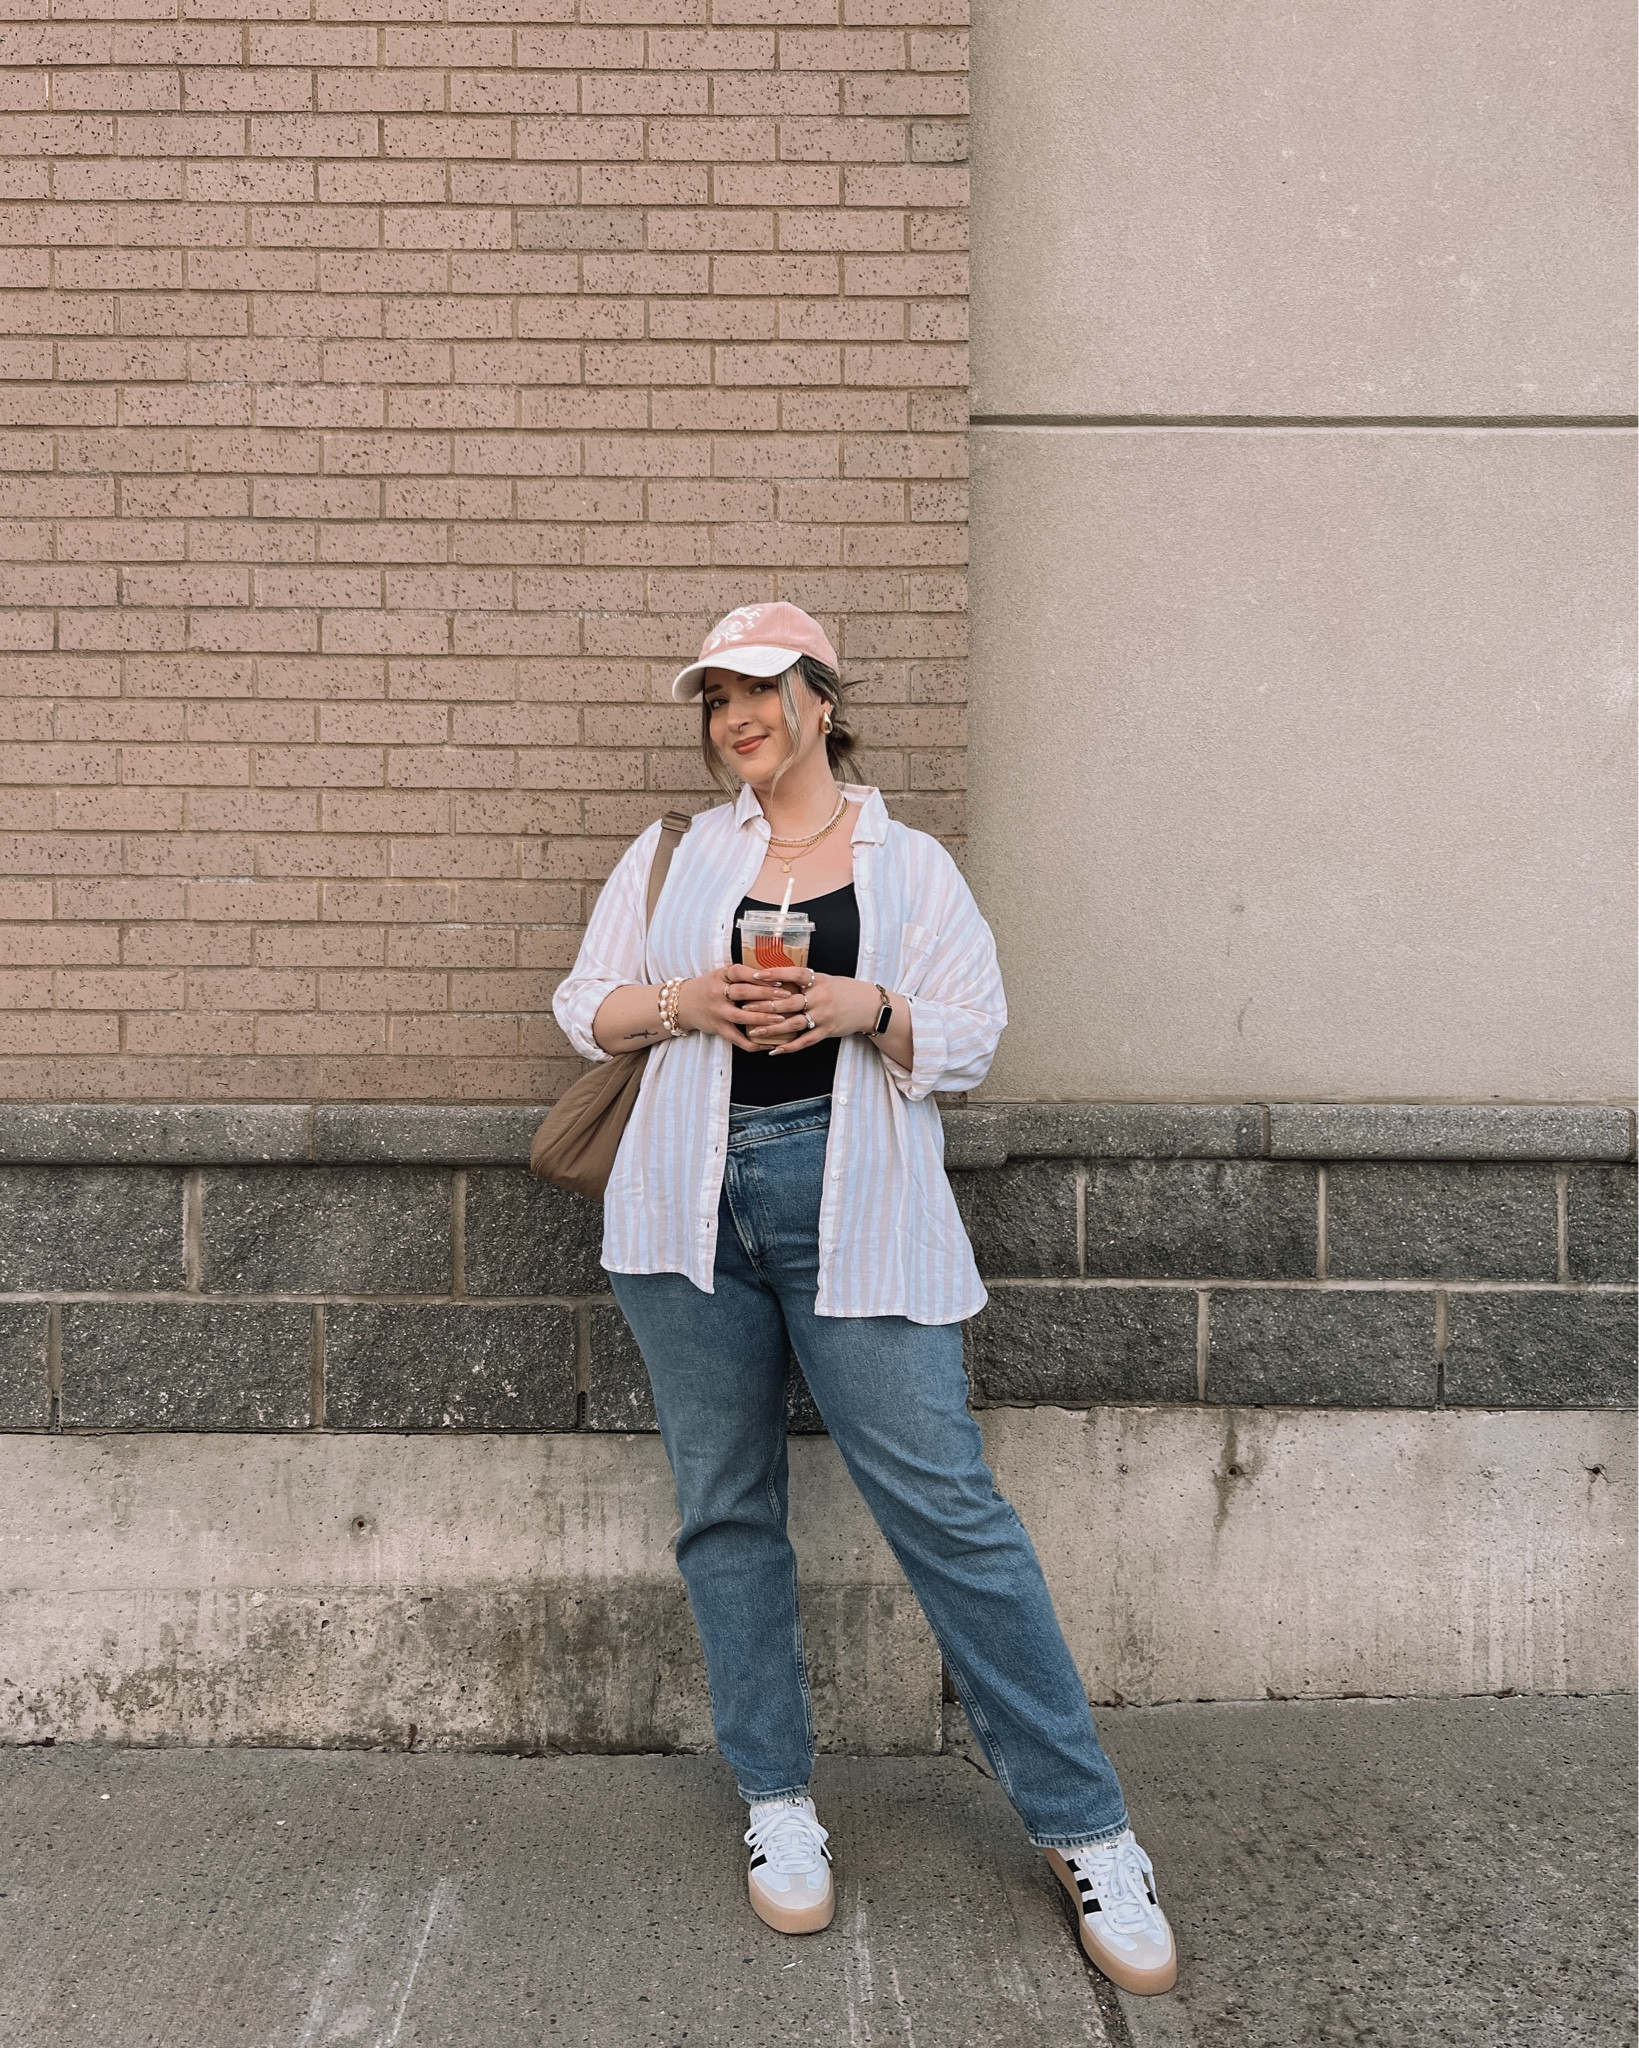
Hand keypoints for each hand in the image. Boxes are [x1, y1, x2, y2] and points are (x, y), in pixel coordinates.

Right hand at [673, 968, 779, 1052]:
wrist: (682, 1004)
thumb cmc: (708, 987)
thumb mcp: (720, 975)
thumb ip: (741, 975)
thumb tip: (773, 975)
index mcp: (719, 976)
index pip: (739, 972)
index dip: (758, 975)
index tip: (777, 978)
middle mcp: (717, 993)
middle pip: (743, 993)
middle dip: (766, 995)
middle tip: (786, 996)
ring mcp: (717, 1012)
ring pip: (741, 1017)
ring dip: (762, 1018)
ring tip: (781, 1019)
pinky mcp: (718, 1029)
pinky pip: (737, 1039)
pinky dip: (753, 1043)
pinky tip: (768, 1044)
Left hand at [731, 965, 878, 1053]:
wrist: (868, 1006)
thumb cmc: (843, 990)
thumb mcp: (825, 979)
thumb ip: (803, 981)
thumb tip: (776, 978)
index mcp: (818, 980)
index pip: (794, 973)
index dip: (775, 973)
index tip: (755, 975)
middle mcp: (820, 997)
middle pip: (788, 1002)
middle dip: (764, 1005)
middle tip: (744, 1006)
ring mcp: (823, 1016)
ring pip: (793, 1023)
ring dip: (772, 1029)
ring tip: (754, 1031)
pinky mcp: (827, 1031)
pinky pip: (805, 1041)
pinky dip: (789, 1047)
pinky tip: (774, 1050)